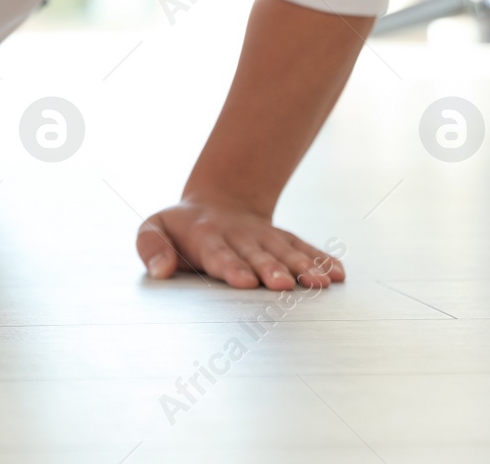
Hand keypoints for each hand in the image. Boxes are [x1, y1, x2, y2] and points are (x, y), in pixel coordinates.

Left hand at [136, 199, 343, 289]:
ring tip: (320, 284)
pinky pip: (306, 248)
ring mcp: (265, 238)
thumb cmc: (180, 229)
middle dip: (270, 269)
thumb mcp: (154, 229)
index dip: (232, 267)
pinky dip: (323, 260)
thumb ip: (150, 247)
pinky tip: (339, 275)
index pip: (220, 254)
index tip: (244, 281)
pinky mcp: (284, 240)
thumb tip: (159, 271)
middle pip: (257, 255)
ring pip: (287, 252)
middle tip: (282, 285)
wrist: (216, 203)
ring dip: (303, 267)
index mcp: (207, 237)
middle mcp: (240, 237)